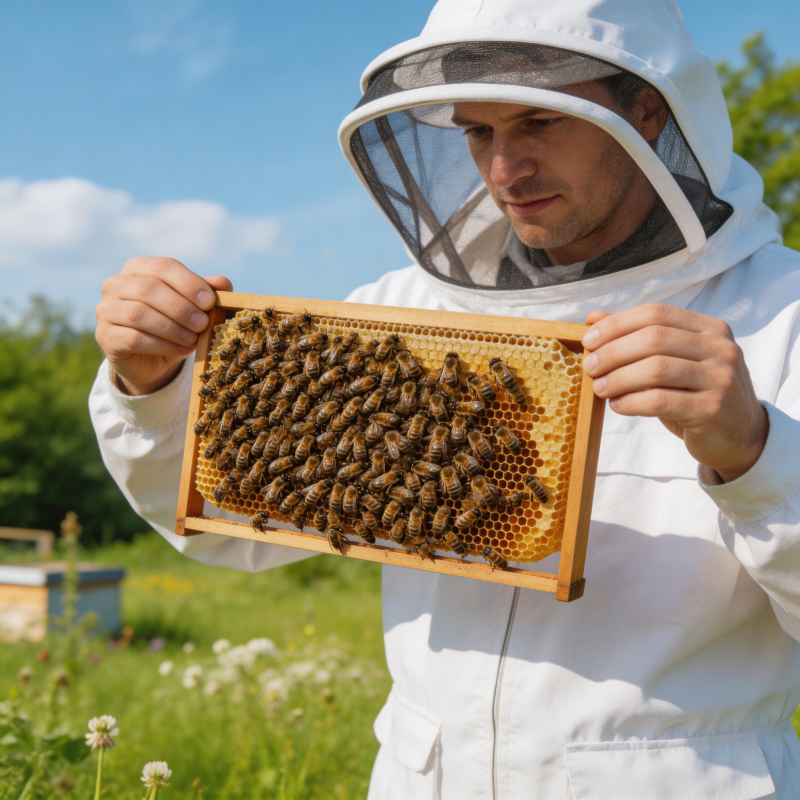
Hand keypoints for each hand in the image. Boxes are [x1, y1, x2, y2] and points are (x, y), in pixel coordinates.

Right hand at [96, 257, 232, 395]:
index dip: (188, 282)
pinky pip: (134, 338)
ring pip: (138, 314)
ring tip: (194, 338)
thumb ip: (207, 293)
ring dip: (172, 327)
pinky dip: (162, 344)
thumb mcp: (193, 308)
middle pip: (149, 289)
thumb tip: (224, 283)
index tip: (210, 301)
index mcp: (138, 268)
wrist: (151, 360)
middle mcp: (116, 284)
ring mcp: (106, 309)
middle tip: (203, 323)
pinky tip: (182, 349)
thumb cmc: (174, 325)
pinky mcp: (105, 336)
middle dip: (181, 307)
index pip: (164, 266)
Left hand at [582, 303, 767, 482]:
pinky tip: (618, 406)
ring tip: (599, 388)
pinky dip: (631, 402)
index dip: (617, 323)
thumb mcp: (672, 361)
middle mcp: (720, 349)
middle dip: (613, 352)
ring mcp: (720, 379)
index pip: (656, 313)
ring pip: (656, 369)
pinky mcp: (712, 410)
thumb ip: (637, 338)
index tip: (589, 339)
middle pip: (654, 338)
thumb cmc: (696, 395)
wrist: (740, 437)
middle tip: (589, 367)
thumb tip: (593, 318)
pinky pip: (660, 401)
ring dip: (618, 378)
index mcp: (710, 329)